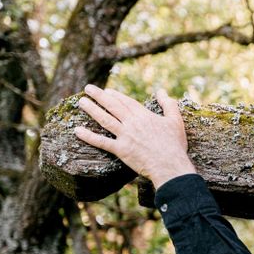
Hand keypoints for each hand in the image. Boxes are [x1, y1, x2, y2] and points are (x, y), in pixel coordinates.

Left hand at [73, 84, 196, 187]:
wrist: (170, 164)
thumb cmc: (175, 144)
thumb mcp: (176, 121)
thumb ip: (169, 104)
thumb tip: (162, 91)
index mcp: (144, 116)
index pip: (127, 102)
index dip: (116, 95)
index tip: (107, 91)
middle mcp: (132, 123)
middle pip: (113, 106)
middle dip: (99, 96)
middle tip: (88, 88)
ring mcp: (125, 136)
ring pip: (105, 120)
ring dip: (92, 110)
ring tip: (81, 102)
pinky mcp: (120, 150)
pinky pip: (102, 142)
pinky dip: (89, 136)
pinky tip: (77, 131)